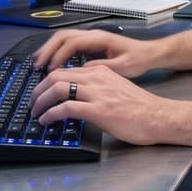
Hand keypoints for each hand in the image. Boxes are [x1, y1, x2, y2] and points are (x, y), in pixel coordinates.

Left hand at [28, 61, 179, 145]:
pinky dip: (51, 114)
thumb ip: (98, 89)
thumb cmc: (142, 108)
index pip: (66, 70)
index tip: (40, 91)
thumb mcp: (117, 90)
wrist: (159, 117)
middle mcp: (97, 78)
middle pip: (56, 75)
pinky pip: (66, 108)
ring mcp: (97, 93)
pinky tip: (47, 121)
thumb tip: (80, 98)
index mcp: (101, 72)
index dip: (47, 80)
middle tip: (32, 102)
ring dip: (40, 101)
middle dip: (38, 89)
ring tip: (36, 112)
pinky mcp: (98, 110)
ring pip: (57, 88)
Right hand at [29, 28, 157, 76]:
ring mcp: (90, 38)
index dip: (59, 56)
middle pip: (62, 36)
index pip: (72, 43)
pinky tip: (50, 64)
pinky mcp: (89, 45)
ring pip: (62, 39)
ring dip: (48, 50)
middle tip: (36, 65)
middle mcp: (92, 35)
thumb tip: (82, 71)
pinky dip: (55, 52)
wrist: (148, 53)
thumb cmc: (138, 59)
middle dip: (47, 50)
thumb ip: (103, 68)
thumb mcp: (123, 67)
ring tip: (37, 64)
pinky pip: (67, 45)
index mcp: (100, 39)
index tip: (51, 70)